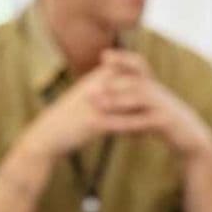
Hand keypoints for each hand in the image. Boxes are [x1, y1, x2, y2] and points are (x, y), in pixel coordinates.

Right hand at [22, 51, 211, 163]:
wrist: (45, 136)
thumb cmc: (64, 120)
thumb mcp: (83, 100)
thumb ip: (103, 92)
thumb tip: (120, 92)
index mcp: (96, 79)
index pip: (129, 74)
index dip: (145, 83)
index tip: (158, 94)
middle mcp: (98, 88)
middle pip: (134, 88)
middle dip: (151, 98)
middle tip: (166, 108)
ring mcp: (97, 105)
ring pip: (130, 106)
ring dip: (147, 114)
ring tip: (161, 123)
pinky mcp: (95, 122)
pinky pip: (122, 125)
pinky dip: (136, 130)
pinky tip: (145, 137)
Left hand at [92, 49, 211, 159]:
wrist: (192, 137)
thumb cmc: (168, 121)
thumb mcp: (152, 107)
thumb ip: (136, 99)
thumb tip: (117, 92)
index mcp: (155, 87)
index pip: (140, 66)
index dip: (123, 59)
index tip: (103, 55)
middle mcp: (160, 92)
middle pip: (136, 80)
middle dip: (113, 79)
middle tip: (90, 82)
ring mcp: (163, 106)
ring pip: (139, 98)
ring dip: (116, 100)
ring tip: (96, 103)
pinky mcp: (166, 122)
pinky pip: (143, 121)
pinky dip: (125, 123)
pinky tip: (110, 129)